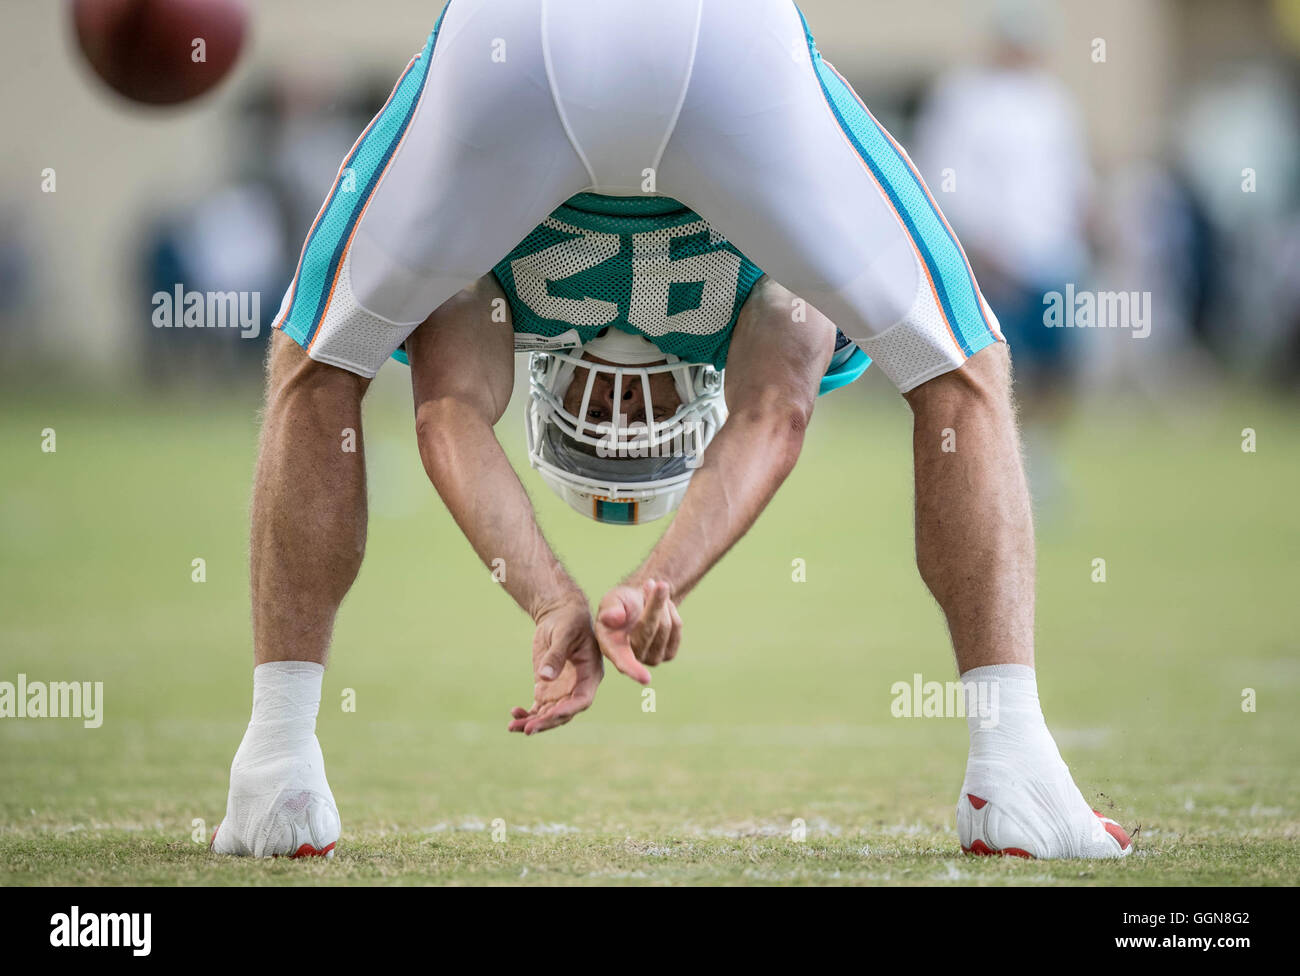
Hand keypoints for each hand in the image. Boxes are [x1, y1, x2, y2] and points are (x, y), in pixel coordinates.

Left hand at [508, 597, 602, 734]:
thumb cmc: (568, 620)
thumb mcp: (563, 633)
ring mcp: (563, 689)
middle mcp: (579, 686)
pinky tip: (514, 714)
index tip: (548, 715)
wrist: (559, 614)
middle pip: (564, 712)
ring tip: (512, 726)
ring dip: (533, 722)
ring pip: (550, 714)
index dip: (567, 710)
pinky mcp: (548, 688)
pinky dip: (528, 714)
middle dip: (546, 722)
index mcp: (590, 673)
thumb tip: (544, 677)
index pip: (582, 699)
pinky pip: (539, 708)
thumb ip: (556, 655)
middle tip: (526, 729)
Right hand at [594, 579, 679, 683]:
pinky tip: (661, 608)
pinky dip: (671, 611)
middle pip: (651, 628)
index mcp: (611, 647)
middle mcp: (631, 659)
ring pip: (666, 626)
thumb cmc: (620, 603)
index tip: (646, 679)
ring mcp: (651, 659)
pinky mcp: (668, 654)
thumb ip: (610, 608)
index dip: (633, 670)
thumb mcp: (611, 600)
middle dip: (654, 602)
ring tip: (650, 595)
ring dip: (662, 604)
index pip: (623, 662)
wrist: (637, 605)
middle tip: (651, 583)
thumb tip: (613, 618)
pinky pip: (677, 628)